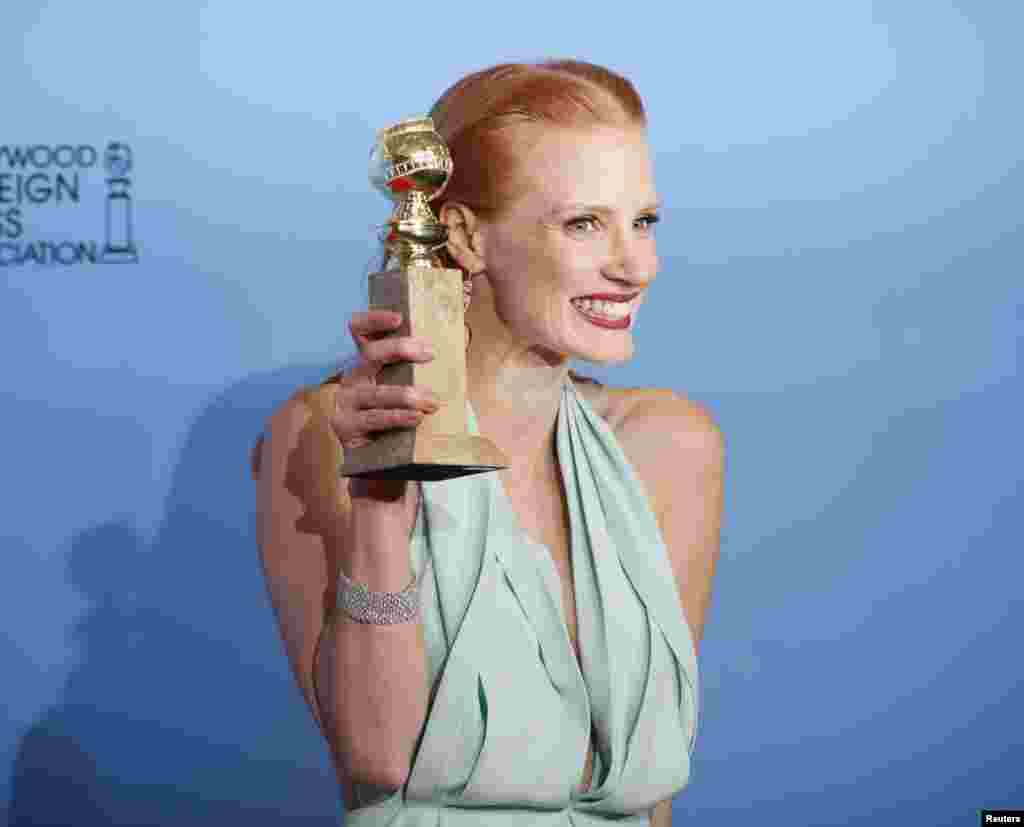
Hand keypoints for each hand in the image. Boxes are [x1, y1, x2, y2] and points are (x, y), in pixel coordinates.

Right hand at [330, 310, 440, 501]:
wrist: (383, 471)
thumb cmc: (401, 426)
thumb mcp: (409, 394)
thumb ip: (418, 374)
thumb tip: (456, 350)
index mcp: (366, 366)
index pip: (360, 332)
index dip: (374, 320)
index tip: (399, 317)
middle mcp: (351, 380)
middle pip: (369, 355)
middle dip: (400, 349)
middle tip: (429, 353)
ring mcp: (345, 404)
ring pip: (376, 392)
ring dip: (408, 394)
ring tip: (432, 401)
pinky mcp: (345, 428)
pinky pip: (374, 419)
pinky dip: (398, 417)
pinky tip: (416, 418)